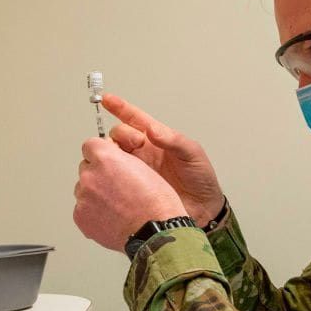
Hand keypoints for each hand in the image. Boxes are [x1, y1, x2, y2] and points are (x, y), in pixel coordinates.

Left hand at [73, 137, 186, 252]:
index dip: (100, 154)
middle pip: (86, 168)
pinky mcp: (80, 216)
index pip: (90, 145)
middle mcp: (90, 175)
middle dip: (98, 175)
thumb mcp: (143, 167)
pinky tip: (111, 217)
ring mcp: (83, 197)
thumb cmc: (156, 203)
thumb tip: (110, 163)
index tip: (106, 162)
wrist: (155, 233)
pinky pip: (82, 210)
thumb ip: (120, 161)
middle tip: (116, 188)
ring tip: (116, 206)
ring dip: (94, 194)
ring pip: (83, 189)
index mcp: (106, 158)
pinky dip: (93, 213)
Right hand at [102, 94, 224, 226]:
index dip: (120, 108)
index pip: (134, 119)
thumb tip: (153, 130)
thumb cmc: (201, 180)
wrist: (203, 211)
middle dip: (121, 133)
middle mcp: (142, 152)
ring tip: (123, 159)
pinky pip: (113, 176)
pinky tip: (112, 174)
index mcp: (156, 139)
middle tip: (135, 142)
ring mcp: (134, 170)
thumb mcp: (192, 154)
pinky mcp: (129, 187)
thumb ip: (174, 140)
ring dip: (112, 153)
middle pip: (119, 135)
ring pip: (112, 155)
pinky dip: (109, 172)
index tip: (107, 99)